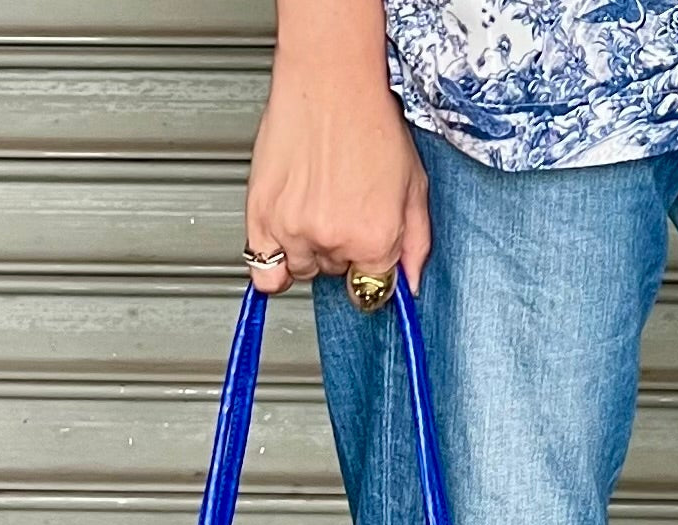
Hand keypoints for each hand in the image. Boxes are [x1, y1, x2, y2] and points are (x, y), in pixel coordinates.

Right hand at [244, 38, 429, 295]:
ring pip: (301, 270)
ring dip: (308, 250)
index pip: (373, 290)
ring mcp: (294, 231)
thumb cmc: (369, 121)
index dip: (371, 267)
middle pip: (336, 275)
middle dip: (341, 250)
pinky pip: (262, 271)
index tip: (366, 252)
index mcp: (375, 238)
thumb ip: (416, 242)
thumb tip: (409, 284)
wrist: (330, 80)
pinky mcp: (261, 218)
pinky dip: (273, 263)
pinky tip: (285, 240)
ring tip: (314, 209)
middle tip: (340, 209)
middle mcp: (334, 239)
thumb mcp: (414, 185)